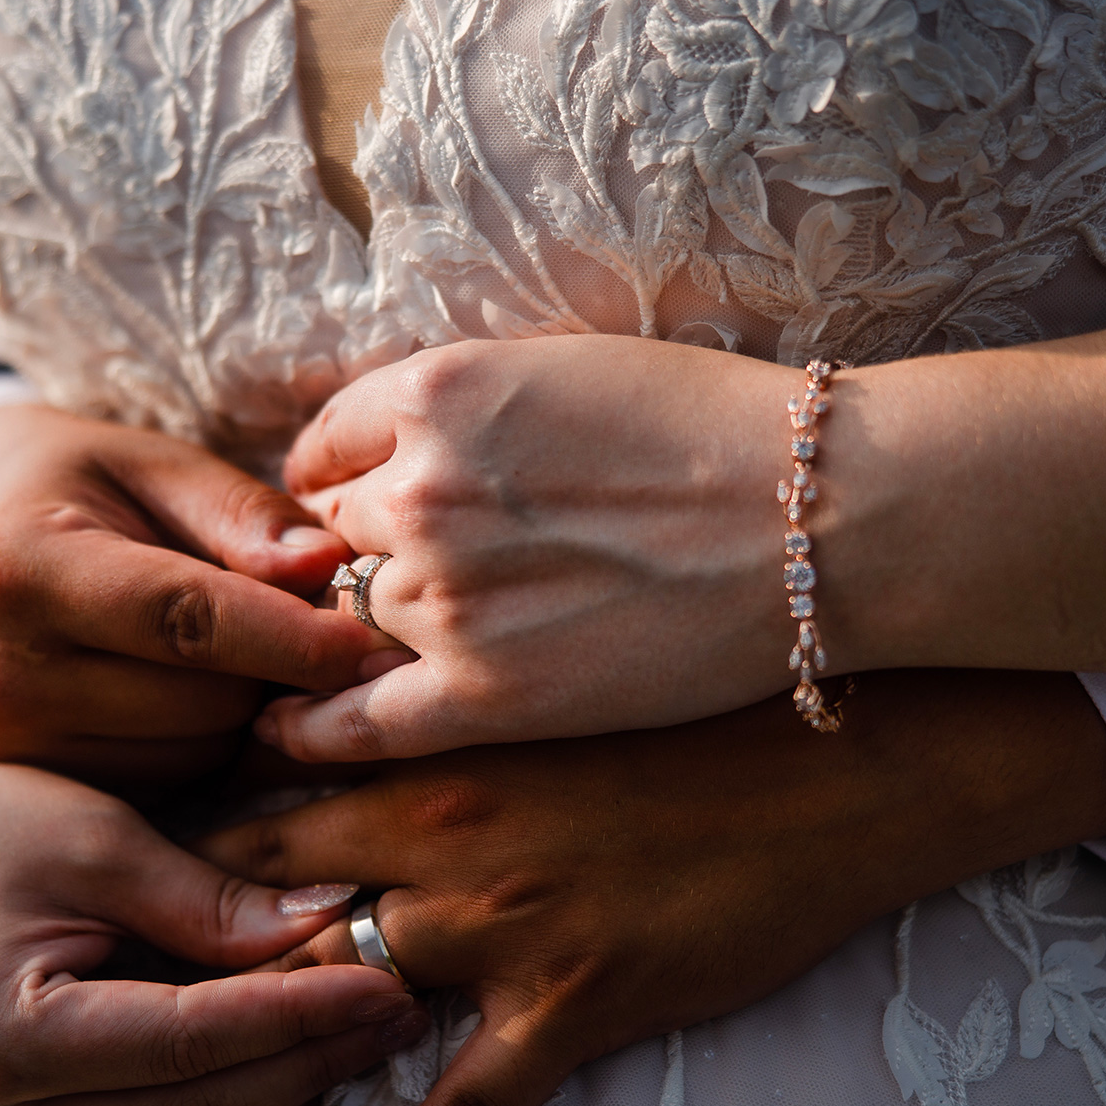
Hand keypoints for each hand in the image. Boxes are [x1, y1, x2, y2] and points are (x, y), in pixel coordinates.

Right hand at [0, 405, 404, 784]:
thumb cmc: (94, 487)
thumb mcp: (162, 465)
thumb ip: (245, 514)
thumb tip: (327, 566)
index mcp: (22, 569)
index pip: (184, 619)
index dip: (290, 636)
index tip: (373, 644)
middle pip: (204, 700)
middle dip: (274, 666)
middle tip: (301, 620)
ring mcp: (13, 745)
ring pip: (204, 752)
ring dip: (250, 708)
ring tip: (231, 647)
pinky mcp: (42, 787)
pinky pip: (183, 784)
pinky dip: (217, 743)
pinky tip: (202, 691)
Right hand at [0, 739, 433, 1105]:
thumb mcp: (106, 837)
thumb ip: (215, 900)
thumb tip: (337, 926)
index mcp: (3, 1032)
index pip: (188, 1044)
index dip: (298, 1015)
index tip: (388, 981)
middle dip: (312, 1062)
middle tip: (402, 1007)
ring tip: (358, 1035)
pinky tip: (293, 1064)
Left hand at [201, 669, 1105, 1105]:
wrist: (838, 757)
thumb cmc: (696, 698)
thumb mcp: (546, 672)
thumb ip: (441, 687)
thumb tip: (359, 688)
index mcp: (429, 736)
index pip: (258, 782)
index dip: (181, 829)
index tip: (123, 867)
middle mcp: (440, 828)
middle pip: (263, 893)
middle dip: (185, 942)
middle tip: (117, 995)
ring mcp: (501, 923)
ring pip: (335, 998)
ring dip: (262, 1050)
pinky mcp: (573, 1005)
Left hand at [258, 337, 805, 760]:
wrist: (822, 521)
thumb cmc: (716, 432)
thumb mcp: (563, 368)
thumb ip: (457, 406)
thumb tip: (375, 450)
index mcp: (435, 392)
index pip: (324, 449)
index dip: (341, 485)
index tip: (363, 512)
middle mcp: (418, 490)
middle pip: (330, 537)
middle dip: (363, 555)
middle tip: (431, 577)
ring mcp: (445, 599)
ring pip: (346, 619)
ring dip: (370, 628)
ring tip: (430, 639)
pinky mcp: (486, 697)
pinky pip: (353, 722)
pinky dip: (310, 731)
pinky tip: (284, 737)